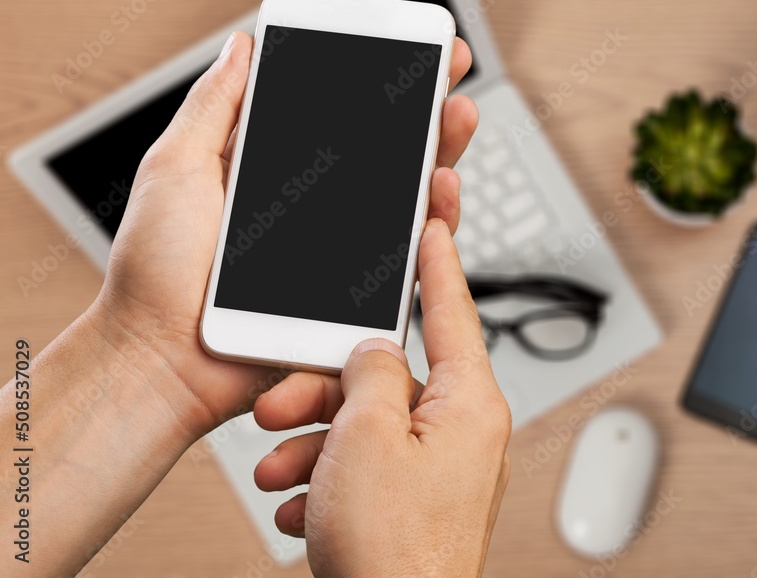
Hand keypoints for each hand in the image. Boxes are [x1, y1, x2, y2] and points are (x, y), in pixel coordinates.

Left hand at [90, 0, 478, 435]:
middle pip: (379, 139)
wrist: (165, 360)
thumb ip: (215, 107)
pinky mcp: (355, 287)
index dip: (359, 61)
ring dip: (438, 147)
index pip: (327, 103)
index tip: (384, 22)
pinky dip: (433, 216)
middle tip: (445, 61)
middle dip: (418, 96)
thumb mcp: (177, 168)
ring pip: (404, 188)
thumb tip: (242, 47)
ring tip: (455, 112)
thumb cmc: (155, 273)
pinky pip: (407, 249)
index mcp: (269, 164)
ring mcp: (336, 243)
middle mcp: (311, 200)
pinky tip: (442, 183)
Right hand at [254, 218, 511, 577]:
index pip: (454, 311)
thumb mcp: (368, 437)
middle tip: (278, 408)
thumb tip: (374, 352)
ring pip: (368, 430)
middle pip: (388, 380)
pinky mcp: (416, 506)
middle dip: (324, 393)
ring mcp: (441, 473)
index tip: (435, 221)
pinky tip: (297, 507)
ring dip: (314, 446)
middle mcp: (463, 434)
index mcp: (469, 406)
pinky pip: (367, 471)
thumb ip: (370, 374)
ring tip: (279, 473)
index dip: (440, 261)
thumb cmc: (392, 551)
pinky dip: (327, 482)